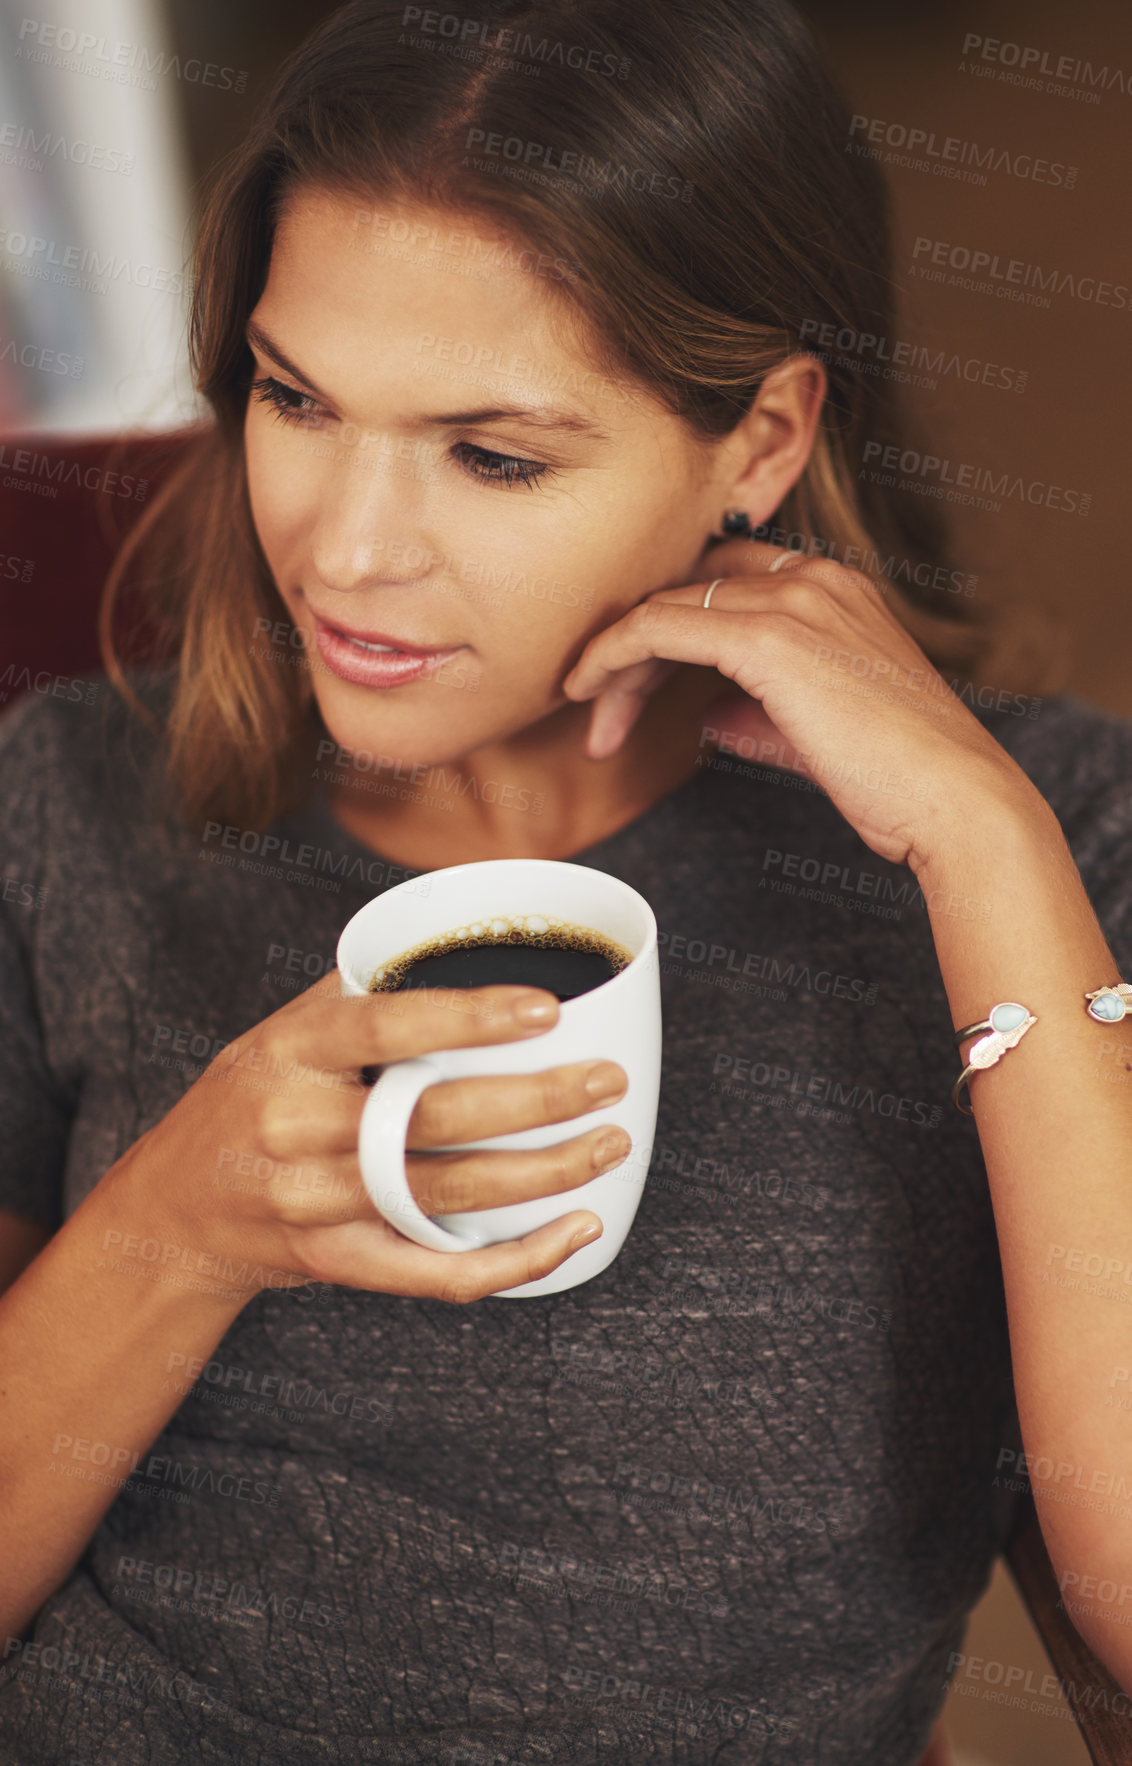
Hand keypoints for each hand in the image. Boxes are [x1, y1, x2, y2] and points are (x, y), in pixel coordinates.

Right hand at [107, 974, 625, 1306]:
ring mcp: (316, 1205)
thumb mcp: (282, 1030)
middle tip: (607, 1081)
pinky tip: (577, 1231)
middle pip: (434, 1120)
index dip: (469, 1018)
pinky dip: (518, 1261)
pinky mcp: (340, 1263)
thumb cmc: (250, 1099)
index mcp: (289, 1053)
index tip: (547, 1010)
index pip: (385, 1027)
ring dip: (546, 1175)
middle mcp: (298, 1129)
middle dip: (538, 1103)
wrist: (175, 1211)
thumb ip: (364, 992)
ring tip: (610, 1143)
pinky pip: (439, 1274)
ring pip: (450, 1195)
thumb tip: (467, 939)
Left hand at [562, 537, 1039, 874]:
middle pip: (687, 589)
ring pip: (665, 606)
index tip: (631, 679)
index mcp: (834, 588)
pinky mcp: (768, 639)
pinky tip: (588, 689)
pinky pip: (659, 626)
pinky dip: (613, 654)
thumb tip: (708, 717)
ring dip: (615, 660)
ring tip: (591, 716)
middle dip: (632, 647)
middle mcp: (813, 578)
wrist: (954, 799)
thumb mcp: (818, 733)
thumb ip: (760, 714)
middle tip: (598, 706)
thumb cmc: (901, 778)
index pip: (722, 582)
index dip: (668, 624)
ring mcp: (793, 601)